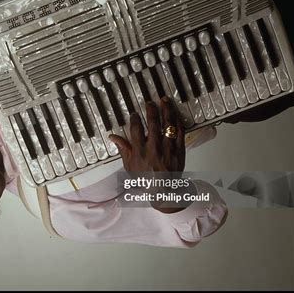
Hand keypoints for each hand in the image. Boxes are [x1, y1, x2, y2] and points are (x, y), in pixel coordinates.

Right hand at [109, 96, 187, 212]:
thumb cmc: (146, 180)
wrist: (164, 191)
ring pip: (168, 125)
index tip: (134, 114)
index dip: (135, 119)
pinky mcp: (179, 151)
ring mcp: (168, 149)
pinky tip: (175, 115)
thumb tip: (113, 137)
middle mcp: (154, 149)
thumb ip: (123, 149)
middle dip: (151, 110)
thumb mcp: (129, 166)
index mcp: (140, 152)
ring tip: (165, 101)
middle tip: (150, 103)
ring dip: (166, 110)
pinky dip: (178, 122)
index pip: (136, 130)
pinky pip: (180, 132)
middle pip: (153, 123)